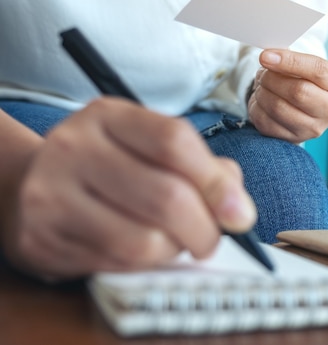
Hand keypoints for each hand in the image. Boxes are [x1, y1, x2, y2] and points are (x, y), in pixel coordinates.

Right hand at [2, 98, 255, 279]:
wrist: (32, 186)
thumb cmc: (110, 166)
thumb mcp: (150, 148)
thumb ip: (202, 167)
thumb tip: (236, 206)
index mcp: (108, 115)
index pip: (175, 142)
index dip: (216, 183)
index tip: (240, 214)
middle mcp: (74, 147)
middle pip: (166, 197)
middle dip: (205, 230)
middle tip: (211, 240)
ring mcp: (51, 193)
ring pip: (144, 241)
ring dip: (174, 251)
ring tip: (174, 243)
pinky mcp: (42, 238)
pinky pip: (117, 265)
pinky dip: (145, 266)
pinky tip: (143, 252)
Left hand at [248, 49, 327, 143]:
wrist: (303, 108)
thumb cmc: (303, 80)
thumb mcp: (305, 66)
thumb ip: (290, 59)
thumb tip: (268, 57)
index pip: (318, 70)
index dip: (290, 61)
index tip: (265, 56)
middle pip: (298, 92)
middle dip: (272, 78)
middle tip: (262, 73)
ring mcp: (314, 128)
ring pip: (278, 108)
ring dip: (262, 92)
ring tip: (261, 86)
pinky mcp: (294, 139)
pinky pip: (266, 122)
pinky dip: (256, 108)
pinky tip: (260, 101)